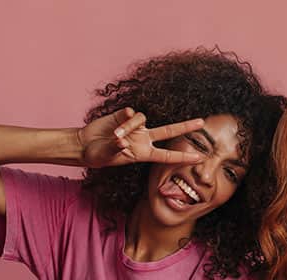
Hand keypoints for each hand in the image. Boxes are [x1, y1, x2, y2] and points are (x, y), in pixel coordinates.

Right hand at [77, 107, 205, 167]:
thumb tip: (122, 140)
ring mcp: (135, 126)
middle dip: (186, 127)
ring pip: (142, 119)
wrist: (84, 144)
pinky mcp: (124, 115)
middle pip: (169, 131)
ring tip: (115, 137)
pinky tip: (115, 126)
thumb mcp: (106, 156)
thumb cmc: (97, 155)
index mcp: (143, 153)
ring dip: (129, 127)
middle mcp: (143, 139)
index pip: (167, 155)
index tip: (200, 158)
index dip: (183, 156)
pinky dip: (125, 119)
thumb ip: (115, 148)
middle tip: (202, 122)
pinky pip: (131, 113)